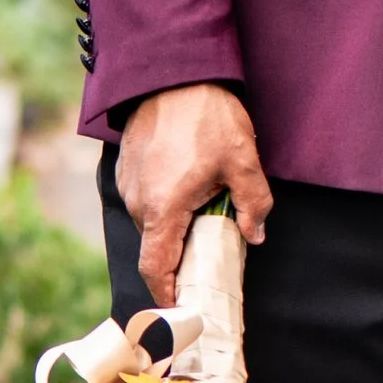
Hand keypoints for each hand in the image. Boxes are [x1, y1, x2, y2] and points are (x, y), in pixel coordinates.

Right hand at [117, 84, 271, 306]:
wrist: (172, 70)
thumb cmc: (206, 115)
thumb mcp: (243, 160)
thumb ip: (254, 204)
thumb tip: (256, 235)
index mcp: (164, 209)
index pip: (156, 270)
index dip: (167, 297)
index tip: (182, 311)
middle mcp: (139, 202)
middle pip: (155, 250)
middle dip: (179, 263)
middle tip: (207, 266)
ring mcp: (128, 185)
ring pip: (151, 226)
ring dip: (173, 232)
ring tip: (203, 224)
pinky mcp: (127, 169)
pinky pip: (145, 202)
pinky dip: (164, 210)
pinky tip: (189, 194)